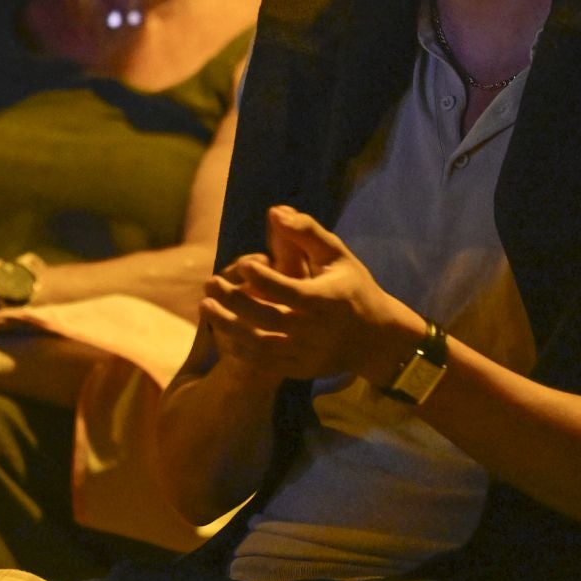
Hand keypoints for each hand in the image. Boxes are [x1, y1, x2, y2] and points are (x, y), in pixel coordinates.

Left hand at [200, 206, 418, 383]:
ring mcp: (306, 353)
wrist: (375, 339)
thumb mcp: (337, 255)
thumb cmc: (353, 288)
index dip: (260, 276)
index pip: (285, 288)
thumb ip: (306, 232)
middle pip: (265, 317)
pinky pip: (262, 362)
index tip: (243, 263)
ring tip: (206, 306)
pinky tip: (223, 329)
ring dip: (227, 325)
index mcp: (325, 299)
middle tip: (210, 283)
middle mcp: (315, 329)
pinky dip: (239, 347)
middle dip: (233, 300)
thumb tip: (274, 211)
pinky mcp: (299, 369)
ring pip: (258, 344)